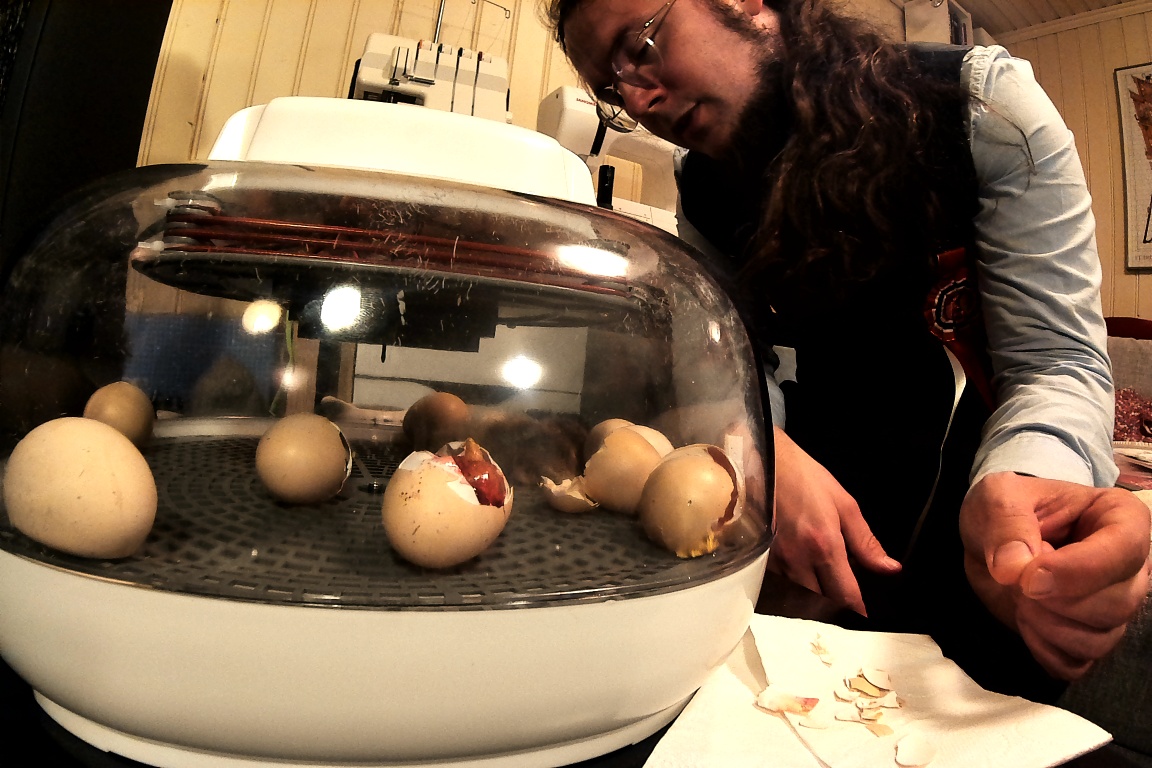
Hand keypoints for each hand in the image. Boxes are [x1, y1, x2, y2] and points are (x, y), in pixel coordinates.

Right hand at [769, 427, 901, 614]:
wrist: (764, 462)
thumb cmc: (805, 478)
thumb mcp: (844, 504)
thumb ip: (867, 542)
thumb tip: (890, 568)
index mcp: (825, 546)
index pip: (845, 595)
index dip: (858, 609)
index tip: (866, 615)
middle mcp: (799, 559)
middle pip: (821, 602)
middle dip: (835, 605)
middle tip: (847, 600)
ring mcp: (776, 561)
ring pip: (799, 595)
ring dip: (815, 597)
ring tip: (825, 586)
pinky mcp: (761, 558)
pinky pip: (781, 582)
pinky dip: (795, 584)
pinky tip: (803, 571)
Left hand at [959, 472, 1151, 679]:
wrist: (992, 538)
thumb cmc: (1006, 508)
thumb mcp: (996, 498)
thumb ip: (1006, 526)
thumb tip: (1013, 570)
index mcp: (1120, 518)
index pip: (1125, 551)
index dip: (1076, 571)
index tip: (1029, 577)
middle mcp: (1130, 566)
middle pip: (1118, 604)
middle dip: (1054, 600)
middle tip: (1016, 580)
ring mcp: (1114, 605)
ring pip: (1101, 640)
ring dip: (1046, 625)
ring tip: (1018, 595)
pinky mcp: (1089, 636)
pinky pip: (1077, 662)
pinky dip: (1043, 648)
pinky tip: (1024, 620)